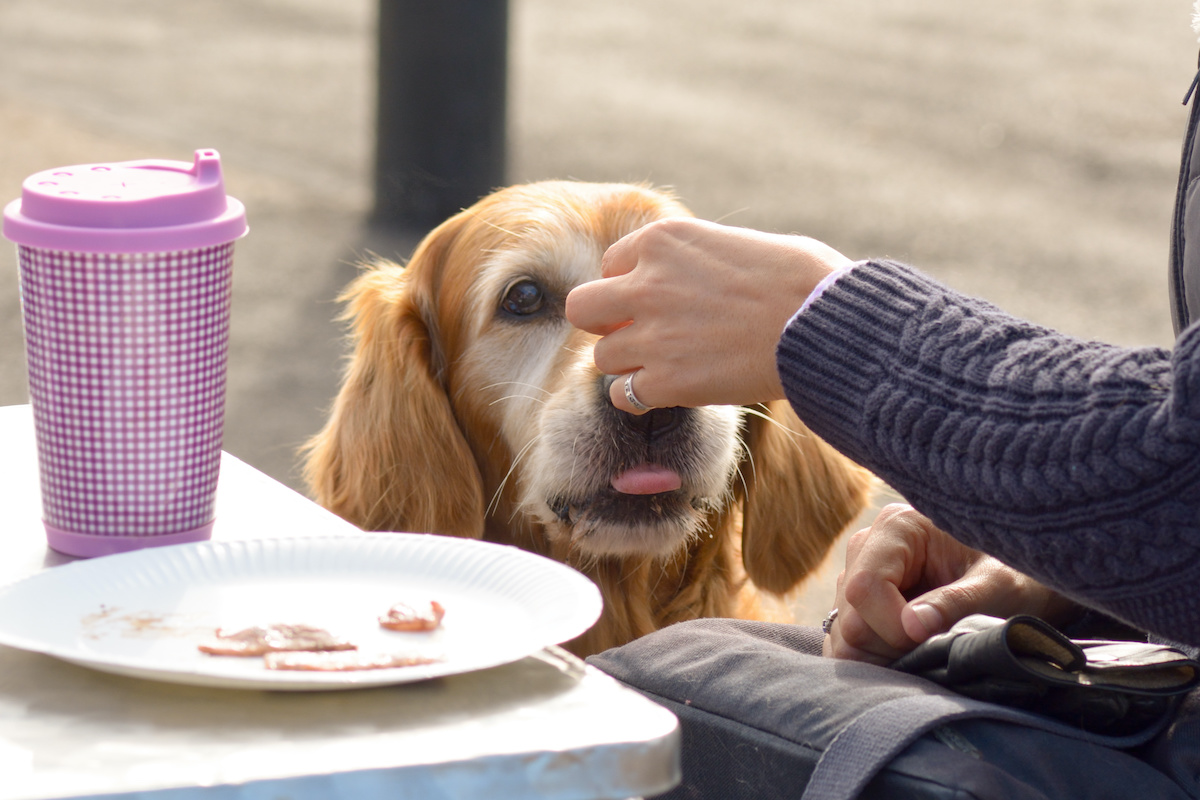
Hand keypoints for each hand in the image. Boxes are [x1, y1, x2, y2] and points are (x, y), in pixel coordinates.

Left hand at [566, 217, 851, 411]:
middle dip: (605, 324)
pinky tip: (667, 392)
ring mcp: (652, 335)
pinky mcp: (667, 380)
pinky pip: (623, 395)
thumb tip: (689, 280)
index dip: (631, 287)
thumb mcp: (735, 245)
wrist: (824, 324)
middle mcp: (646, 284)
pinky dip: (638, 398)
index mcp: (662, 240)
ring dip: (628, 365)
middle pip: (583, 308)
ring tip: (666, 367)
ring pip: (602, 358)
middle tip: (637, 335)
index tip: (659, 302)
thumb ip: (693, 260)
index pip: (611, 265)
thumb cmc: (800, 279)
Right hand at [822, 504, 1079, 664]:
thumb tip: (911, 626)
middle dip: (891, 646)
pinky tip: (912, 656)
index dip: (892, 625)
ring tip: (929, 652)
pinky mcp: (858, 606)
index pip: (865, 586)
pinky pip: (846, 644)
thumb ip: (956, 603)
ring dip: (884, 657)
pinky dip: (876, 662)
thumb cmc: (1017, 576)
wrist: (1024, 582)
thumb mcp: (998, 588)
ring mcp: (857, 575)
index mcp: (898, 527)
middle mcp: (868, 547)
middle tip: (937, 651)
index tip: (931, 641)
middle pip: (850, 616)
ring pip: (844, 635)